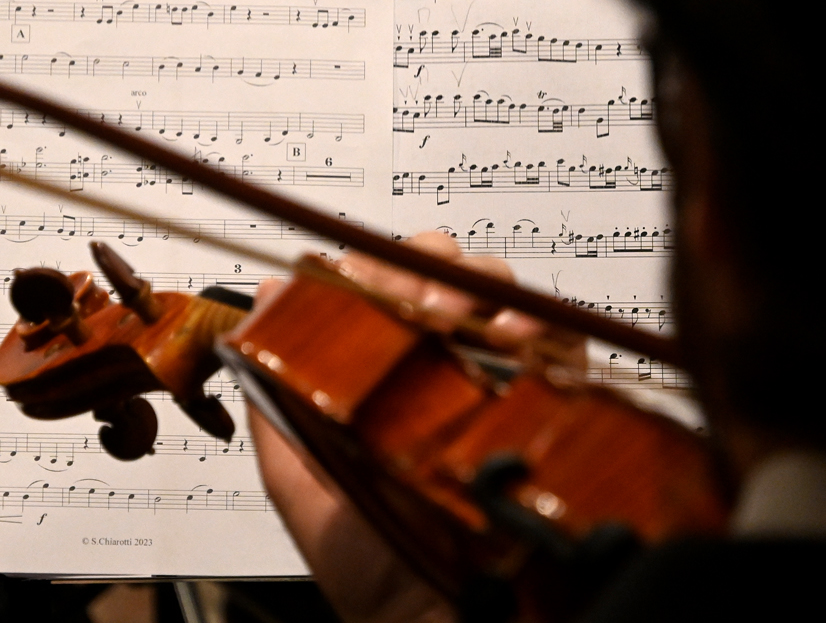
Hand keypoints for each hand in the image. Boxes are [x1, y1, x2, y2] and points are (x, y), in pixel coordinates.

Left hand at [248, 232, 582, 622]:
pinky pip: (561, 346)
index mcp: (386, 374)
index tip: (355, 276)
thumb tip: (264, 299)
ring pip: (503, 295)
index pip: (387, 286)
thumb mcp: (298, 473)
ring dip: (474, 287)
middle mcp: (446, 369)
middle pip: (450, 275)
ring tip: (446, 314)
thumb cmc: (365, 561)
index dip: (374, 267)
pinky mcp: (549, 408)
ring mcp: (500, 384)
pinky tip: (507, 336)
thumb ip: (276, 386)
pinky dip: (539, 325)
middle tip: (407, 295)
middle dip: (427, 265)